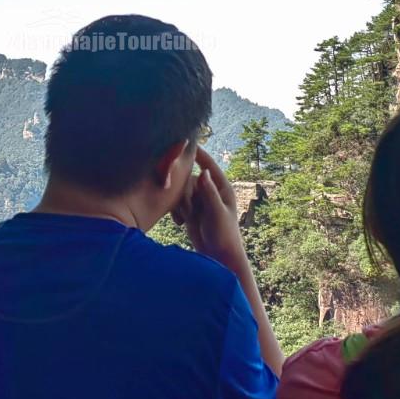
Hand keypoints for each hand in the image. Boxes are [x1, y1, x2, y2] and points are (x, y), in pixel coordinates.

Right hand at [172, 148, 245, 269]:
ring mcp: (200, 200)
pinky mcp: (190, 210)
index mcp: (222, 188)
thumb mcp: (216, 213)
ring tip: (187, 219)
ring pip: (181, 191)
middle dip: (185, 193)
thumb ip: (209, 193)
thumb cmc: (223, 234)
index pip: (208, 165)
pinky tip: (179, 223)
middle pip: (190, 179)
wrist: (218, 256)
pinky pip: (176, 203)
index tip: (187, 142)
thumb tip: (202, 173)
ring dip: (180, 204)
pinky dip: (176, 211)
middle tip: (187, 210)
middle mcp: (210, 191)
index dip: (198, 153)